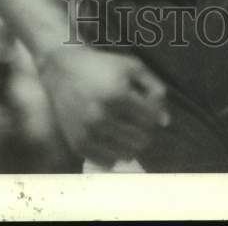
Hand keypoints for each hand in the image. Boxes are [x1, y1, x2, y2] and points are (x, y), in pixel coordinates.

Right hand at [38, 44, 169, 167]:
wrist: (62, 70)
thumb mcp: (132, 67)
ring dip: (131, 143)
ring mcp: (88, 132)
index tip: (146, 104)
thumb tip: (165, 122)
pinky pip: (107, 162)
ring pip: (126, 154)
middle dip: (144, 129)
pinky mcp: (78, 144)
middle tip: (136, 118)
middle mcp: (101, 116)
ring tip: (126, 128)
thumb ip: (154, 89)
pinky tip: (111, 137)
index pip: (150, 119)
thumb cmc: (102, 66)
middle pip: (141, 139)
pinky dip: (114, 153)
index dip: (153, 112)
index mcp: (117, 94)